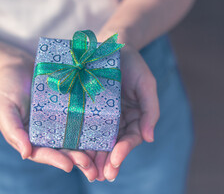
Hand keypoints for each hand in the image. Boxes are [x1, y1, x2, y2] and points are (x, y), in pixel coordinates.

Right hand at [0, 52, 97, 180]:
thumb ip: (13, 130)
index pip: (42, 153)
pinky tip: (102, 131)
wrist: (18, 64)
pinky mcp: (67, 108)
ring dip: (85, 148)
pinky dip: (89, 126)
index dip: (55, 160)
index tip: (68, 166)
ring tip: (98, 154)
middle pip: (61, 149)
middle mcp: (45, 132)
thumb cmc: (7, 87)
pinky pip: (78, 118)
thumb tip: (25, 154)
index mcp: (28, 137)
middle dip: (75, 158)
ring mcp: (57, 120)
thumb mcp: (4, 108)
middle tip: (89, 164)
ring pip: (73, 137)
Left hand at [93, 45, 159, 180]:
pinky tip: (73, 152)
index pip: (130, 139)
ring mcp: (102, 116)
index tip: (115, 162)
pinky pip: (83, 127)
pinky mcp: (87, 110)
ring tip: (87, 171)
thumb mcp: (146, 83)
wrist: (110, 46)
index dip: (124, 152)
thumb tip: (150, 138)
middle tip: (101, 176)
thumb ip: (150, 110)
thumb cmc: (132, 64)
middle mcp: (118, 120)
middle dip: (108, 162)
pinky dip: (80, 141)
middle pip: (113, 145)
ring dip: (93, 158)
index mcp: (134, 117)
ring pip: (98, 141)